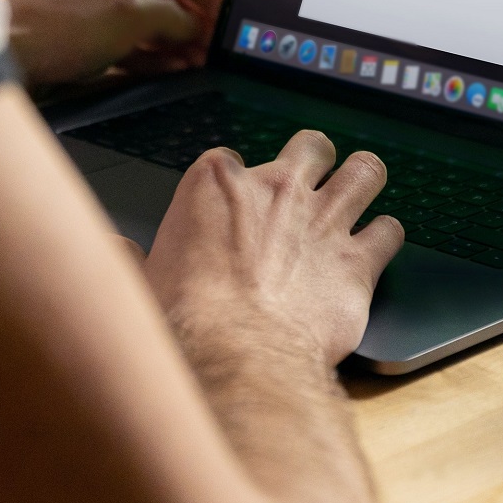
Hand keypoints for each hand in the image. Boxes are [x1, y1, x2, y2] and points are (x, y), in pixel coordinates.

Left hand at [8, 0, 225, 89]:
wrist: (6, 59)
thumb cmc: (60, 27)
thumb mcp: (129, 16)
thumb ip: (172, 17)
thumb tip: (196, 26)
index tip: (229, 17)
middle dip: (194, 22)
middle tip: (217, 48)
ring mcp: (95, 6)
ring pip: (149, 22)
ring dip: (176, 42)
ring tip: (201, 63)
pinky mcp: (86, 36)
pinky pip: (130, 42)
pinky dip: (153, 55)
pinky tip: (174, 70)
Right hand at [144, 132, 404, 366]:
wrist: (236, 355)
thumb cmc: (184, 321)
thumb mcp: (139, 281)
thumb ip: (129, 257)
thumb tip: (112, 249)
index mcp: (217, 184)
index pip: (231, 159)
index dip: (236, 184)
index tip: (234, 207)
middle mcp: (277, 189)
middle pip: (311, 147)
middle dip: (314, 161)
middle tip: (310, 183)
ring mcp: (324, 220)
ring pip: (365, 171)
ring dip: (364, 180)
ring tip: (361, 192)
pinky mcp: (358, 261)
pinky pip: (390, 231)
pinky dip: (385, 238)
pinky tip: (376, 248)